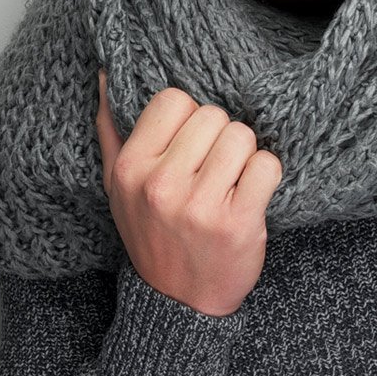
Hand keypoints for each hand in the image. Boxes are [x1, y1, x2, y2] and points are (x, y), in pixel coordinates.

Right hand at [95, 71, 282, 315]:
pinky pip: (268, 164)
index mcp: (131, 168)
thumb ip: (112, 129)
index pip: (175, 99)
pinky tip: (249, 197)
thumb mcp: (119, 186)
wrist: (178, 304)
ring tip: (229, 184)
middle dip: (219, 138)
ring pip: (243, 136)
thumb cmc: (153, 234)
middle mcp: (162, 185)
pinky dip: (266, 177)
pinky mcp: (238, 223)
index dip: (189, 118)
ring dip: (244, 157)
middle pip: (215, 114)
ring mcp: (200, 206)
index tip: (188, 147)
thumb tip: (108, 71)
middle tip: (212, 171)